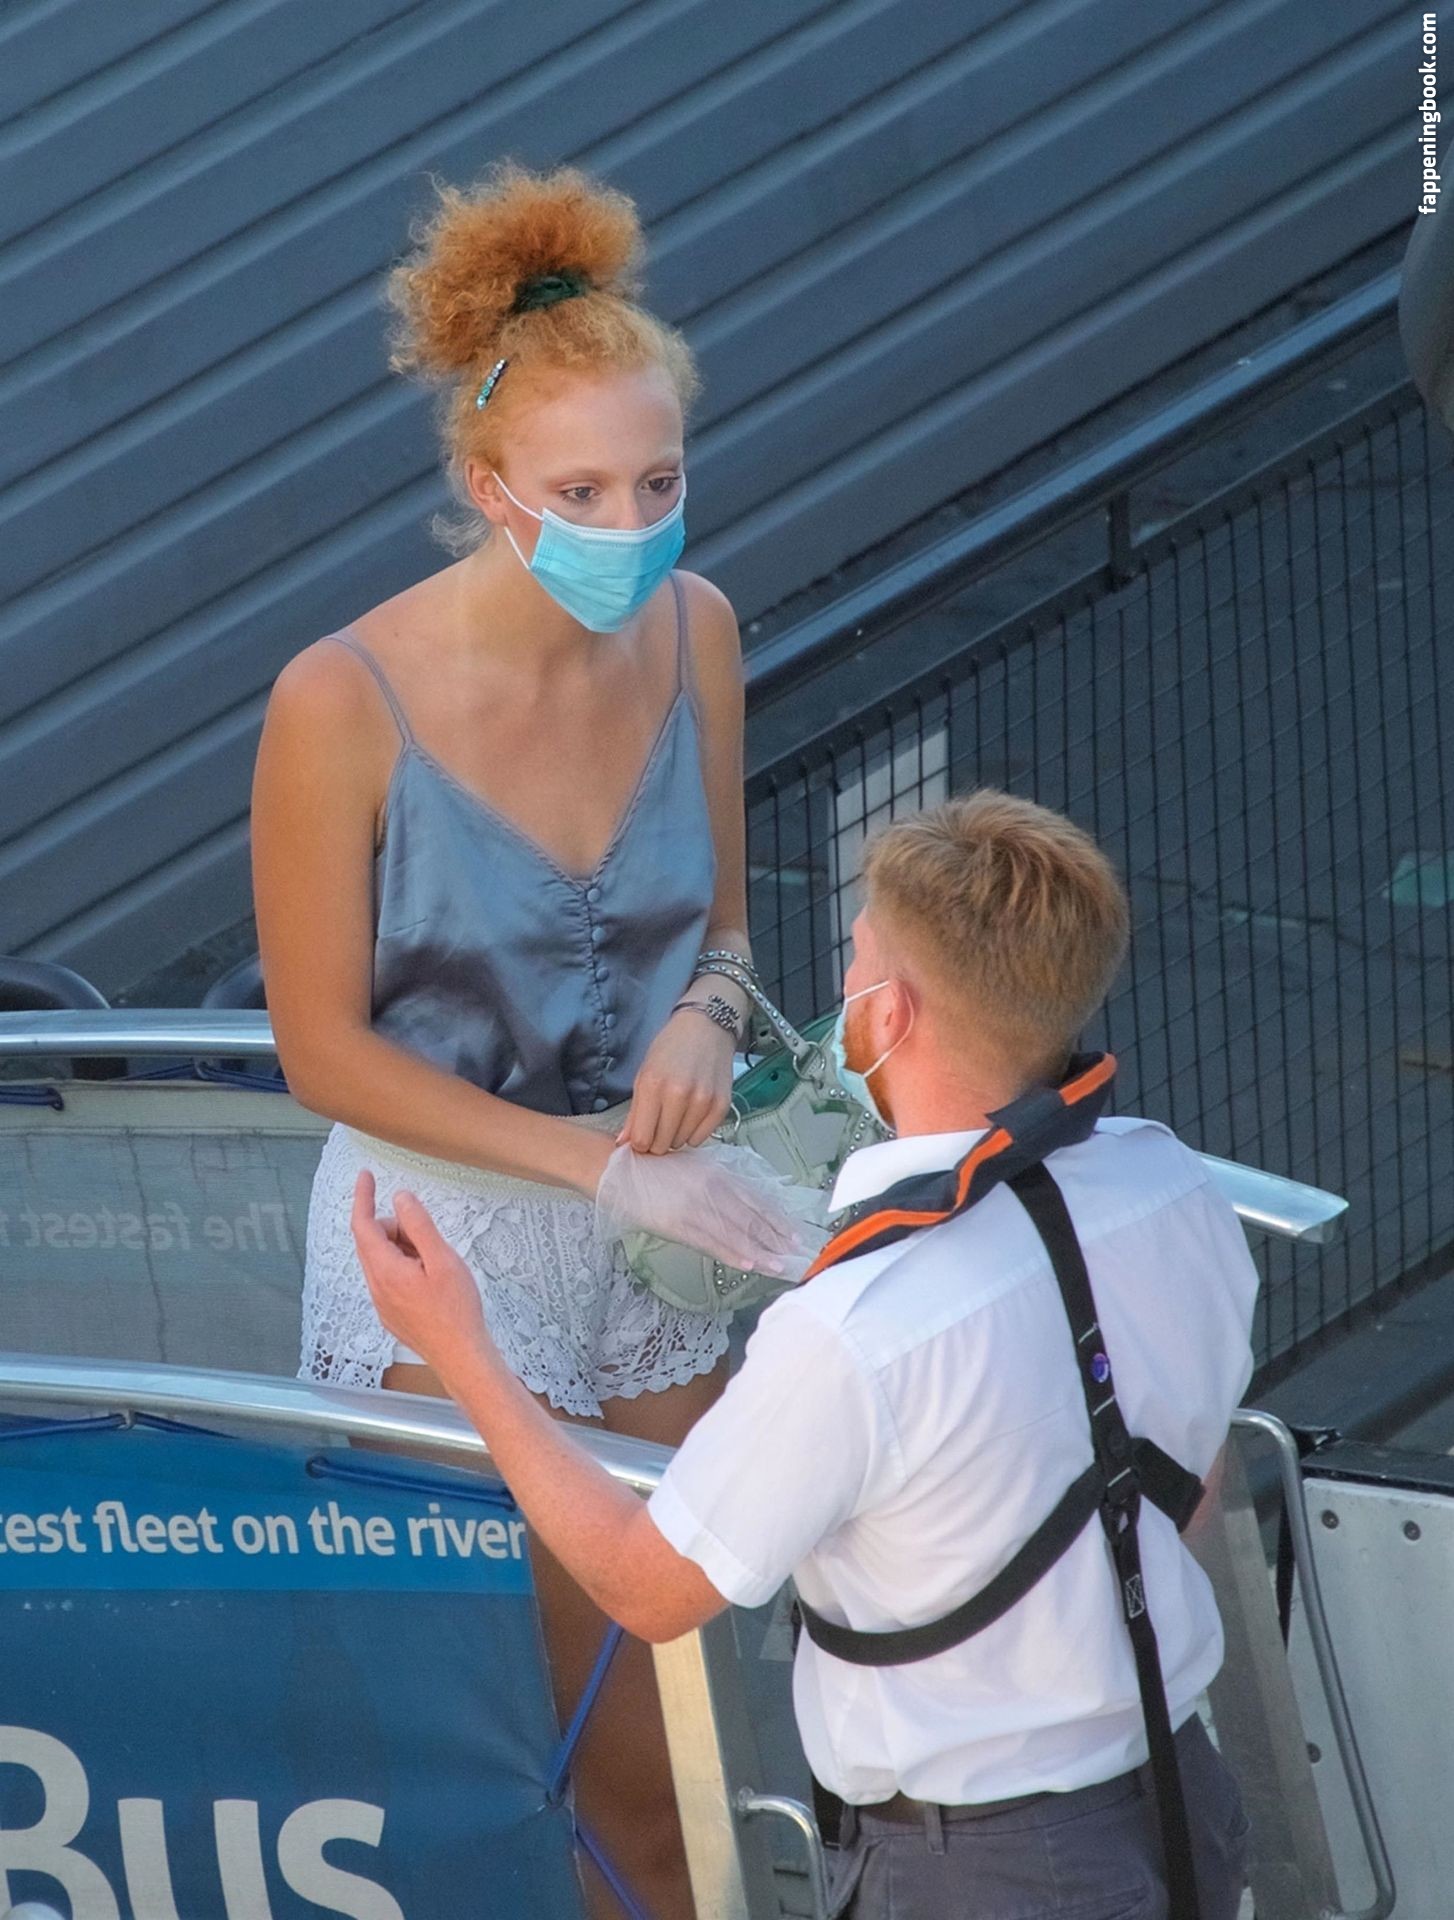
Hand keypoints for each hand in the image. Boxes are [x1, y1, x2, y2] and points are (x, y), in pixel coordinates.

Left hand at [350, 1169, 488, 1378]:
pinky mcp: (391, 1315)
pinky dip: (402, 1266)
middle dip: (394, 1227)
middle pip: (372, 1242)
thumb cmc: (456, 1310)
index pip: (363, 1225)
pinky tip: (429, 1279)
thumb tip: (401, 1199)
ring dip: (400, 1248)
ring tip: (434, 1261)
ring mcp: (381, 1304)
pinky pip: (387, 1279)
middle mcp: (376, 1287)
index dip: (362, 1197)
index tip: (365, 1176)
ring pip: (380, 1261)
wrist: (461, 1355)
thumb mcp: (443, 1259)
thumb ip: (419, 1226)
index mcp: (386, 1271)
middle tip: (426, 1234)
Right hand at [593, 1137, 811, 1274]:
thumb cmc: (649, 1166)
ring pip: (736, 1232)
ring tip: (780, 1265)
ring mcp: (696, 1205)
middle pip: (751, 1217)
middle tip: (797, 1253)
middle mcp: (712, 1187)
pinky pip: (711, 1241)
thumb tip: (736, 1205)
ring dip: (761, 1251)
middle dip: (775, 1237)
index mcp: (715, 1172)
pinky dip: (732, 1253)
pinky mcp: (678, 1222)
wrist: (615, 1167)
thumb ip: (713, 1183)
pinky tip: (749, 1264)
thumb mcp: (689, 1167)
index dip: (776, 1218)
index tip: (793, 1232)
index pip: (754, 1199)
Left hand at [615, 1000, 737, 1152]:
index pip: (641, 1138)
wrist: (706, 1028)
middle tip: (658, 1124)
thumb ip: (634, 1112)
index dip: (639, 1142)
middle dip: (656, 1140)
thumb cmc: (670, 1049)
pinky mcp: (721, 1106)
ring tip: (676, 1113)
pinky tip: (691, 1115)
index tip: (641, 1135)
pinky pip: (701, 1138)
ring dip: (675, 1134)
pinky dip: (693, 1132)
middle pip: (661, 1145)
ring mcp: (702, 1101)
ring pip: (681, 1143)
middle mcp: (678, 1095)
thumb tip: (624, 1143)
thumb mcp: (644, 1074)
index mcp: (652, 1085)